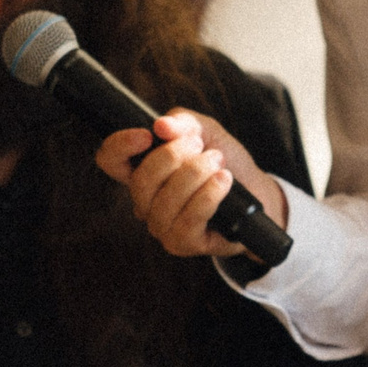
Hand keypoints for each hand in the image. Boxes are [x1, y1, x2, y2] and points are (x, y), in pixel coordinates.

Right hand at [94, 110, 287, 258]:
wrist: (257, 193)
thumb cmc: (224, 163)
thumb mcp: (207, 132)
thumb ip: (184, 122)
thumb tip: (162, 125)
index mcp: (142, 171)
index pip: (110, 160)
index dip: (120, 146)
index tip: (149, 134)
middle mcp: (145, 202)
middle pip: (140, 181)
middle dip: (172, 157)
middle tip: (201, 145)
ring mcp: (162, 225)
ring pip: (165, 202)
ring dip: (195, 174)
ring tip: (218, 161)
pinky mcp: (183, 243)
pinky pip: (188, 220)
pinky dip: (208, 195)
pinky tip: (224, 182)